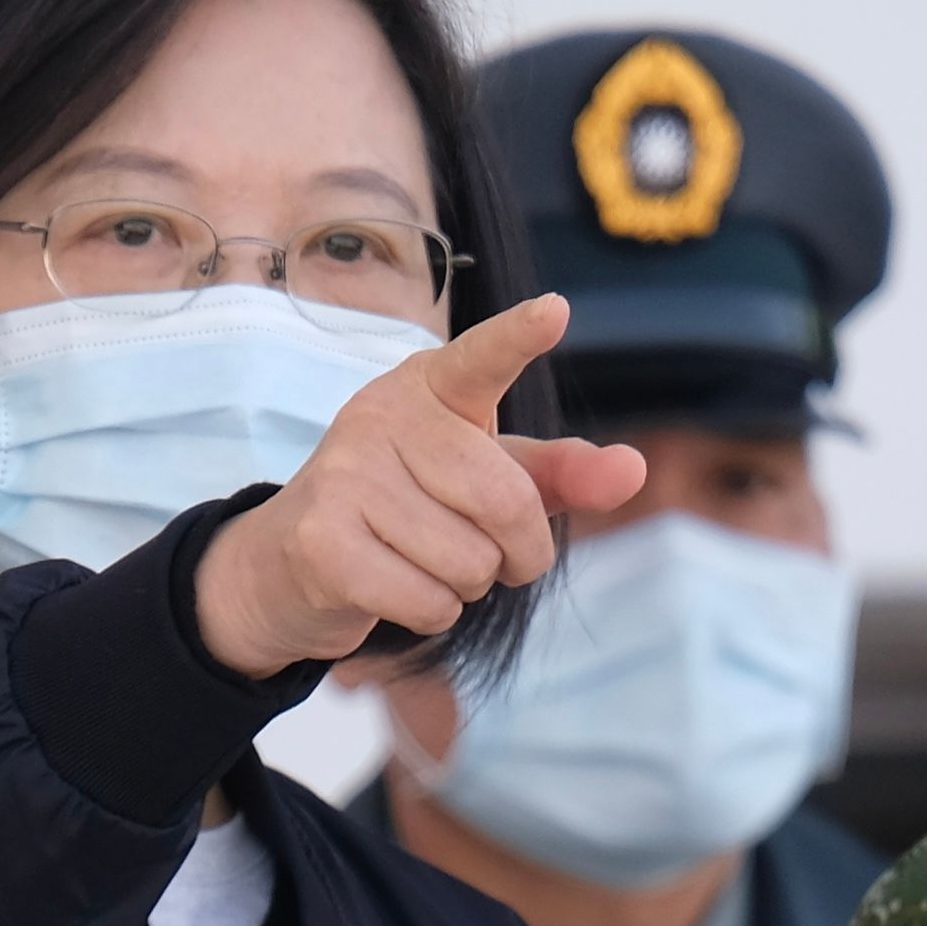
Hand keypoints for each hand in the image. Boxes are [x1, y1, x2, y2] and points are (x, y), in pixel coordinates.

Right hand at [188, 293, 645, 676]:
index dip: (518, 337)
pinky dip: (431, 614)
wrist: (292, 563)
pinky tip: (394, 588)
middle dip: (519, 554)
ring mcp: (345, 475)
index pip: (481, 359)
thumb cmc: (408, 509)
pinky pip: (429, 601)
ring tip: (422, 562)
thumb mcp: (487, 481)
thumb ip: (559, 474)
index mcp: (429, 387)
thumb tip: (633, 471)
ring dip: (466, 586)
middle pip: (506, 503)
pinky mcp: (322, 540)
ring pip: (469, 562)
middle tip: (493, 557)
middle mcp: (381, 415)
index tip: (555, 311)